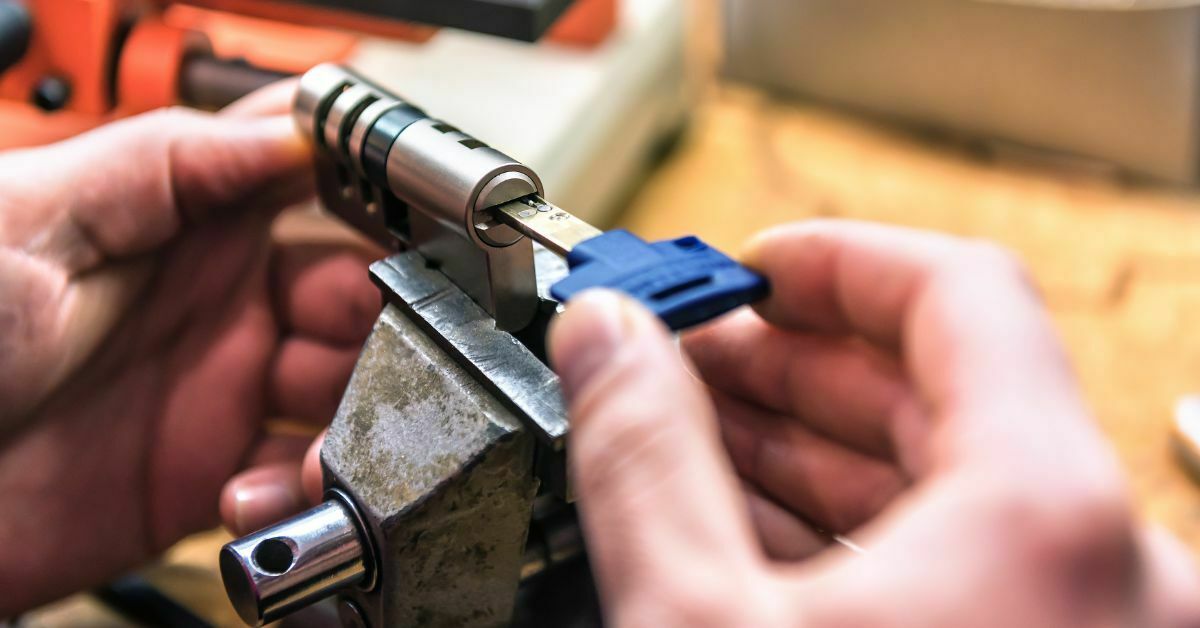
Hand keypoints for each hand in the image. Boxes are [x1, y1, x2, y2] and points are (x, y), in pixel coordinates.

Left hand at [0, 83, 379, 613]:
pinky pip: (300, 483)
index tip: (419, 229)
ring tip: (324, 438)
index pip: (314, 189)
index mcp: (185, 226)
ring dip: (361, 417)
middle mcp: (218, 306)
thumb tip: (288, 131)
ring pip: (348, 395)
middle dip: (390, 323)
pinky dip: (304, 492)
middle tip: (392, 350)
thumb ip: (165, 165)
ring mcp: (219, 394)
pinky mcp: (208, 479)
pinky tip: (255, 492)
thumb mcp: (31, 217)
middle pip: (358, 299)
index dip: (378, 201)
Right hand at [549, 220, 1199, 626]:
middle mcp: (1106, 562)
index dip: (833, 261)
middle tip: (689, 355)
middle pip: (945, 387)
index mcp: (1048, 518)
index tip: (748, 266)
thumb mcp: (700, 624)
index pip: (956, 293)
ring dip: (814, 450)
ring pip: (951, 484)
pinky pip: (961, 563)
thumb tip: (606, 342)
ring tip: (698, 437)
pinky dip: (855, 533)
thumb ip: (645, 460)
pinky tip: (750, 528)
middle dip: (796, 364)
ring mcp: (1089, 619)